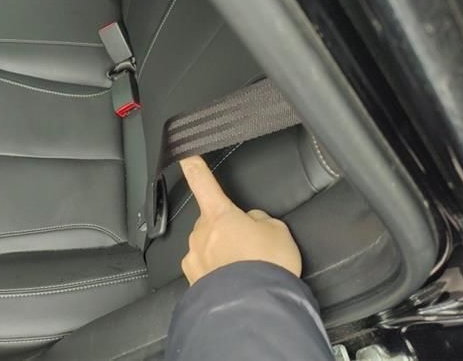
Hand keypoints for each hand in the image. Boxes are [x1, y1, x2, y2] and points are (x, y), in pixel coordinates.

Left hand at [179, 156, 301, 284]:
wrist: (253, 308)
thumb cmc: (267, 266)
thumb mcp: (277, 231)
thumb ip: (259, 220)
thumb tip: (250, 223)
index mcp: (219, 214)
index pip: (202, 182)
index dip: (193, 166)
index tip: (185, 155)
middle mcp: (201, 234)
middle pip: (212, 223)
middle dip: (228, 230)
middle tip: (252, 246)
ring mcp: (195, 259)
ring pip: (208, 247)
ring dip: (224, 254)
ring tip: (247, 270)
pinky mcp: (194, 281)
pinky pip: (207, 270)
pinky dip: (219, 274)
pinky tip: (236, 283)